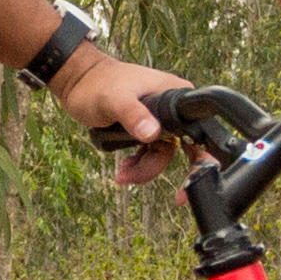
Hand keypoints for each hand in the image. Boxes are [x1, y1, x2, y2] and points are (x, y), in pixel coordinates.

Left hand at [50, 39, 208, 180]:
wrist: (78, 82)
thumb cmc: (97, 83)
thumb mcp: (114, 99)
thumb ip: (133, 114)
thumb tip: (152, 134)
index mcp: (176, 95)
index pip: (199, 129)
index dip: (202, 157)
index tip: (194, 180)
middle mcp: (173, 109)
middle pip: (187, 148)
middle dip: (173, 168)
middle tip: (179, 198)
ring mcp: (159, 120)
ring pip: (162, 155)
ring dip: (144, 170)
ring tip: (122, 174)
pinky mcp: (145, 129)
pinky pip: (149, 154)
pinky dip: (138, 165)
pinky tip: (123, 169)